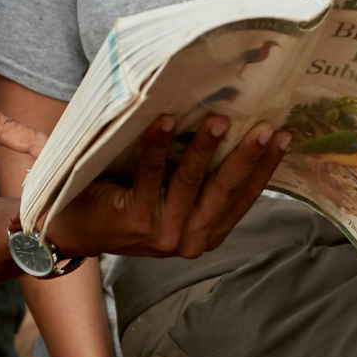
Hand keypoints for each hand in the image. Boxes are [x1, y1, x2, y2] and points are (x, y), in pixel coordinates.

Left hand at [47, 114, 289, 259]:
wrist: (72, 227)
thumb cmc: (125, 197)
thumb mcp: (169, 193)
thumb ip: (196, 173)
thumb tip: (225, 119)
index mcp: (206, 231)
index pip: (243, 197)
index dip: (265, 167)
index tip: (284, 136)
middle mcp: (191, 238)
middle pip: (227, 190)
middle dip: (250, 156)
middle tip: (266, 126)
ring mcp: (164, 233)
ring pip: (191, 181)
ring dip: (206, 146)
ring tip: (218, 118)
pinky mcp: (136, 220)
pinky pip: (151, 173)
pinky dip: (159, 145)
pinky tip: (166, 121)